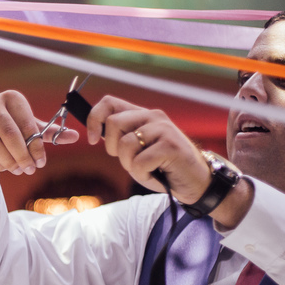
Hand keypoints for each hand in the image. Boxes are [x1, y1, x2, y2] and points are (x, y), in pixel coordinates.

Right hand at [0, 90, 78, 173]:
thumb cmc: (7, 127)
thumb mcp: (28, 127)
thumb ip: (49, 132)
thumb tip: (76, 136)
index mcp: (11, 98)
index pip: (27, 124)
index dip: (36, 146)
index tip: (41, 162)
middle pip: (10, 135)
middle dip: (23, 156)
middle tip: (30, 170)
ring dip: (9, 162)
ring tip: (18, 170)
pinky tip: (4, 167)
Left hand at [85, 96, 210, 201]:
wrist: (193, 182)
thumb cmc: (161, 168)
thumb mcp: (134, 151)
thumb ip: (119, 139)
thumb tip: (94, 131)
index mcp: (142, 115)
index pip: (109, 103)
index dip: (94, 119)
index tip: (91, 140)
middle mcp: (153, 117)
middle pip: (113, 123)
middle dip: (112, 149)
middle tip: (129, 161)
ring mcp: (164, 129)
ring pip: (125, 144)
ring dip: (130, 165)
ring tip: (146, 168)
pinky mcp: (171, 146)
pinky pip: (140, 162)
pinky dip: (142, 174)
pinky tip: (155, 174)